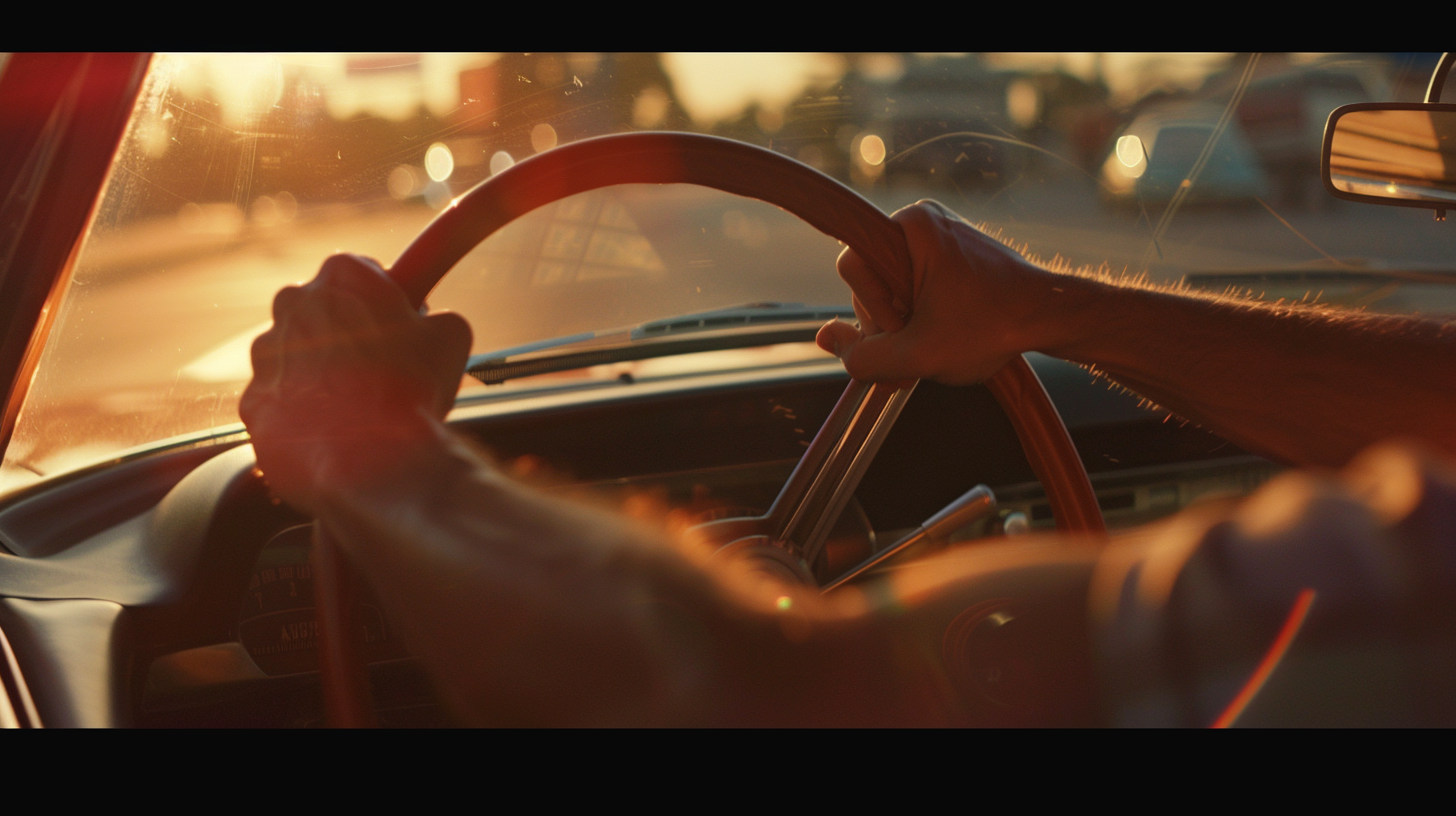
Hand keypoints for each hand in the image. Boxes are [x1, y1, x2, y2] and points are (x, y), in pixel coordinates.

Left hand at [240, 254, 471, 513]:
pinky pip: (282, 404)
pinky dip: (305, 416)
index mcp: (342, 276)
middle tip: (383, 368)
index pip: (361, 273)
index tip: (398, 321)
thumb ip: (437, 317)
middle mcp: (293, 304)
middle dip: (347, 333)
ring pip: (297, 358)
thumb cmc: (412, 392)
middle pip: (321, 311)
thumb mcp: (451, 337)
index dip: (384, 299)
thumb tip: (432, 324)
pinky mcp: (252, 402)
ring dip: (324, 376)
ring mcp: (266, 355)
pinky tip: (338, 434)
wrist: (371, 461)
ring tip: (363, 410)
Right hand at [816, 200, 1058, 384]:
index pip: (851, 266)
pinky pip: (911, 289)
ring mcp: (935, 240)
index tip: (907, 325)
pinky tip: (943, 338)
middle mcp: (920, 222)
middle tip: (923, 343)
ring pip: (890, 290)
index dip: (873, 307)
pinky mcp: (948, 259)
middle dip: (889, 322)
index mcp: (910, 224)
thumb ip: (863, 356)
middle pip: (870, 281)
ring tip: (938, 342)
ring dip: (904, 326)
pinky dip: (920, 319)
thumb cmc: (992, 327)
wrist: (1050, 318)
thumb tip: (823, 340)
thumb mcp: (917, 354)